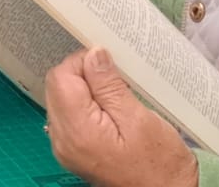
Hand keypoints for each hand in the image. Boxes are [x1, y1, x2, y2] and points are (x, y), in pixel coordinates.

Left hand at [44, 48, 198, 186]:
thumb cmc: (160, 165)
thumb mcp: (139, 119)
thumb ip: (110, 85)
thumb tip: (93, 54)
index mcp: (78, 131)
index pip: (61, 77)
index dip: (82, 64)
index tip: (108, 66)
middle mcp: (63, 140)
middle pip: (57, 87)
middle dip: (83, 77)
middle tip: (116, 85)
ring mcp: (65, 147)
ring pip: (61, 99)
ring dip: (85, 92)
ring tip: (116, 102)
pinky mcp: (72, 151)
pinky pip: (68, 117)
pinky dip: (85, 108)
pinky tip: (108, 114)